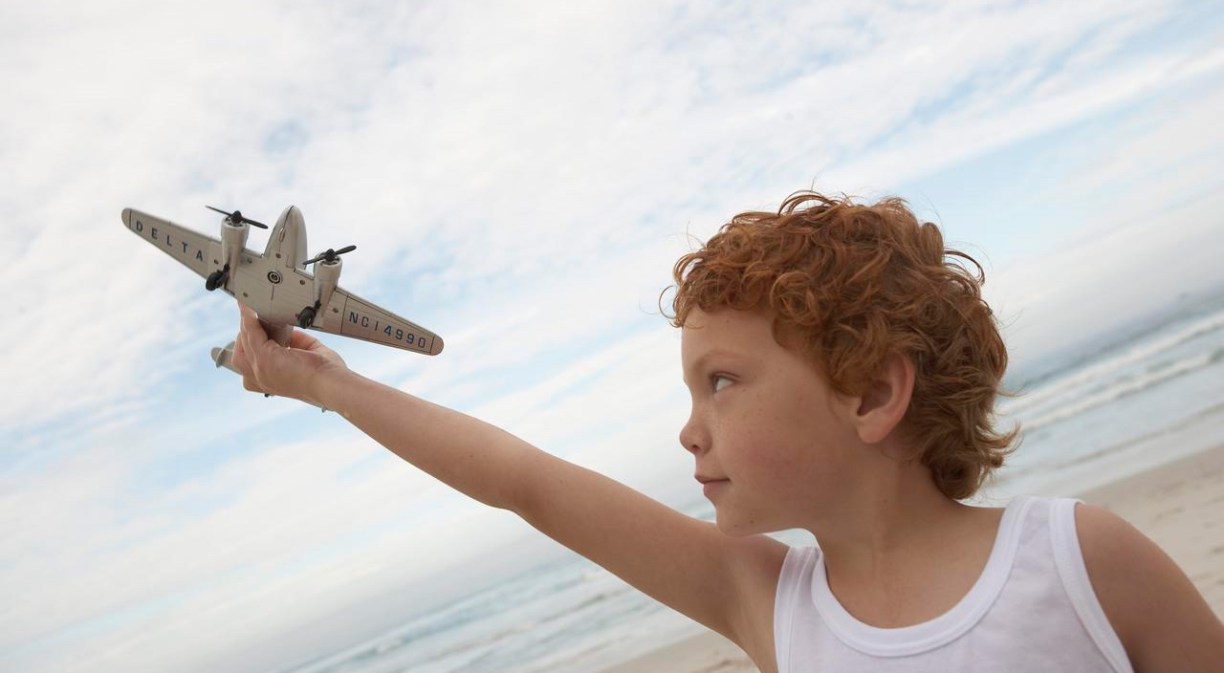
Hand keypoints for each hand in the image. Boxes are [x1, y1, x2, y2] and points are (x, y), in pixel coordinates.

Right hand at [231, 301, 347, 406]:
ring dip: (246, 323)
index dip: (249, 344)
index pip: (248, 363)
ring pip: (244, 341)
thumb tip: (290, 333)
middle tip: (253, 315)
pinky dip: (248, 318)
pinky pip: (250, 332)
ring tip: (250, 308)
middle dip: (245, 332)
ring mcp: (259, 370)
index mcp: (268, 382)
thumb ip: (296, 344)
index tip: (254, 327)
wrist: (333, 384)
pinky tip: (250, 308)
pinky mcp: (264, 359)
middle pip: (240, 352)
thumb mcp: (308, 356)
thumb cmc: (326, 375)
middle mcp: (259, 379)